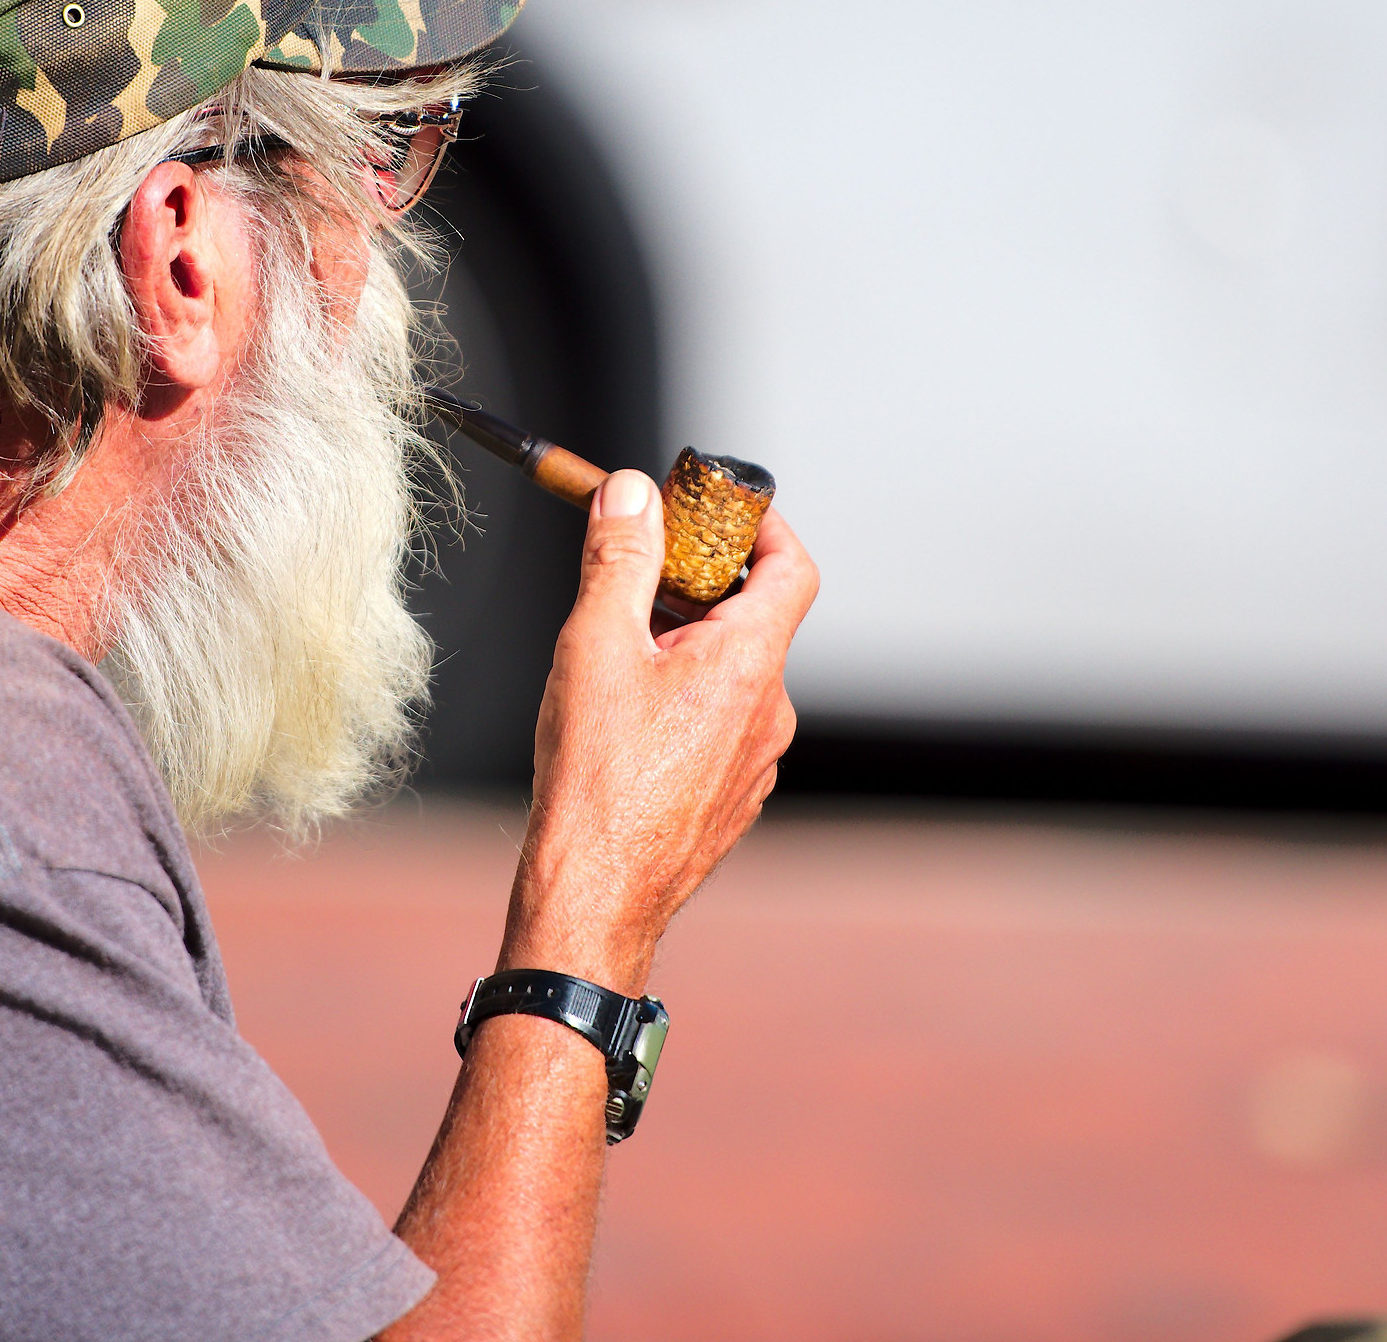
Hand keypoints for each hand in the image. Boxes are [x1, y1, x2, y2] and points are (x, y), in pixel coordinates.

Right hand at [498, 474, 816, 992]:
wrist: (595, 891)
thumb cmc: (597, 777)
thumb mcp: (595, 643)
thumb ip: (620, 558)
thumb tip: (631, 494)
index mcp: (750, 663)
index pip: (790, 567)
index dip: (761, 526)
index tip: (716, 509)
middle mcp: (769, 711)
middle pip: (753, 617)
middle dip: (697, 584)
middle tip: (636, 574)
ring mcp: (755, 759)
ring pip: (732, 675)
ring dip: (686, 646)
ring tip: (616, 654)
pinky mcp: (731, 796)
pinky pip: (719, 724)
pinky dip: (683, 699)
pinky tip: (624, 717)